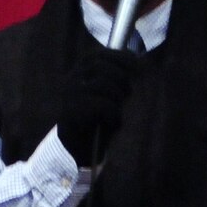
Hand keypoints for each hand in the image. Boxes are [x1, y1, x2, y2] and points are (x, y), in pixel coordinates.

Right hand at [56, 46, 138, 166]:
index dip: (119, 57)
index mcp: (78, 73)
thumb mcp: (109, 96)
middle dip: (120, 77)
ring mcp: (68, 95)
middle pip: (99, 65)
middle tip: (128, 94)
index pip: (98, 55)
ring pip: (101, 83)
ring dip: (117, 96)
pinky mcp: (69, 112)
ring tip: (119, 111)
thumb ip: (118, 77)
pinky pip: (100, 104)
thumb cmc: (99, 121)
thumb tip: (138, 58)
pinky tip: (113, 122)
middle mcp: (70, 80)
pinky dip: (112, 113)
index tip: (137, 65)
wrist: (80, 151)